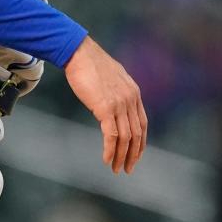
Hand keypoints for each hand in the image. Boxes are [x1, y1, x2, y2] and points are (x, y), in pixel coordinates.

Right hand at [64, 36, 147, 173]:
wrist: (79, 53)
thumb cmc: (91, 64)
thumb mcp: (112, 78)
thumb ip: (118, 92)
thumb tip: (115, 102)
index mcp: (134, 93)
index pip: (142, 124)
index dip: (140, 143)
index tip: (135, 156)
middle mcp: (130, 100)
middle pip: (137, 134)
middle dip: (132, 155)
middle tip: (126, 169)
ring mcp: (119, 104)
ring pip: (125, 138)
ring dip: (120, 156)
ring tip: (115, 168)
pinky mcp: (106, 108)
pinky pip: (112, 135)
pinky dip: (110, 150)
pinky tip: (106, 159)